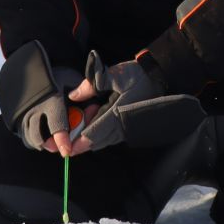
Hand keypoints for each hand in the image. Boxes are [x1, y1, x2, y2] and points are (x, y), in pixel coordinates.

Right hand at [0, 40, 84, 154]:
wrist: (29, 69)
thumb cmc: (56, 76)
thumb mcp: (71, 79)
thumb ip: (83, 93)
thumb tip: (93, 108)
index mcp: (51, 100)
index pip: (56, 124)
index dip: (62, 140)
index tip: (67, 151)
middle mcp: (35, 109)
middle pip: (39, 137)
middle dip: (51, 145)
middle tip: (61, 146)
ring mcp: (24, 114)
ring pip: (31, 139)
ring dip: (43, 144)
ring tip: (53, 142)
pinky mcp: (18, 118)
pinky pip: (25, 136)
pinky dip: (35, 141)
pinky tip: (44, 138)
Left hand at [70, 51, 206, 151]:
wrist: (158, 76)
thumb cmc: (137, 75)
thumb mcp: (114, 74)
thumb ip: (92, 85)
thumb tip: (74, 96)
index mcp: (118, 113)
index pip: (95, 133)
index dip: (80, 142)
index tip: (67, 149)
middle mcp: (123, 125)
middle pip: (97, 141)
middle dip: (80, 143)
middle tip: (64, 142)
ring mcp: (126, 128)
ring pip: (103, 140)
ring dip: (89, 136)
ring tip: (80, 120)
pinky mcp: (128, 126)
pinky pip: (109, 136)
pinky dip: (98, 131)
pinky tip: (93, 115)